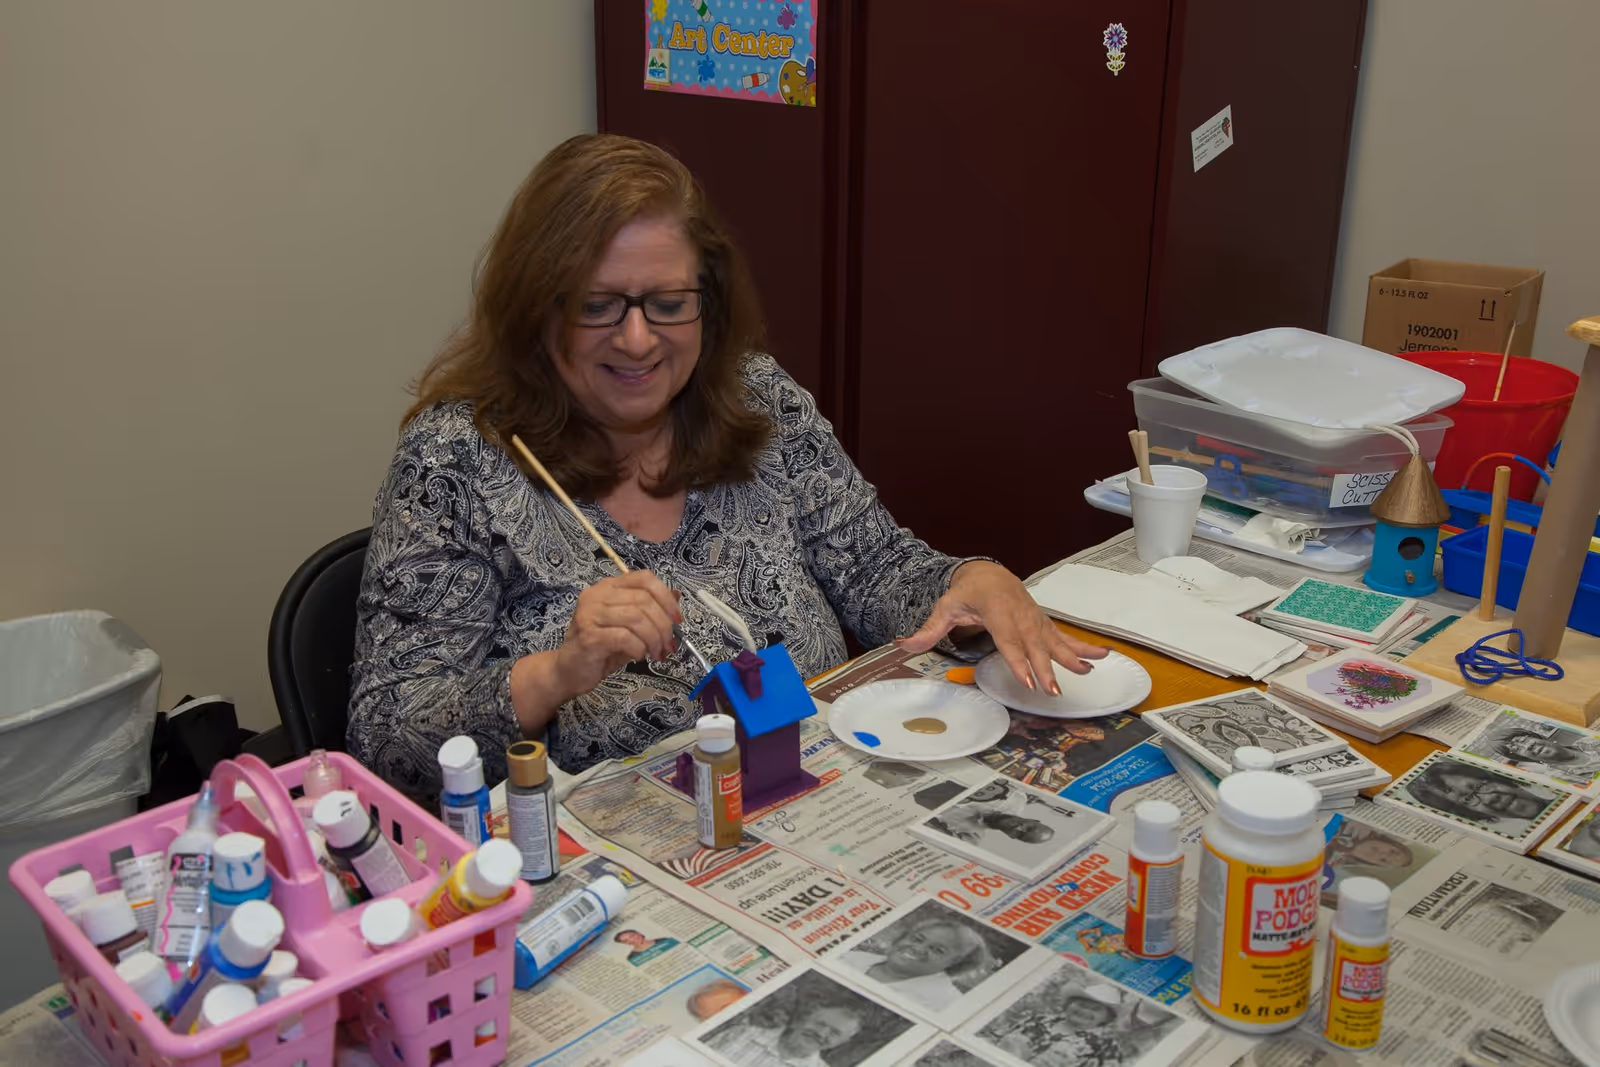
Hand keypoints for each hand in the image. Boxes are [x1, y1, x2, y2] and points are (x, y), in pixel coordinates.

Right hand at [551, 571, 681, 696]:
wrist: (569, 671)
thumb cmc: (601, 648)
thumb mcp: (630, 626)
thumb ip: (650, 609)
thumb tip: (676, 596)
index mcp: (609, 587)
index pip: (645, 578)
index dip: (666, 597)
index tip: (677, 619)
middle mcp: (597, 594)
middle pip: (644, 600)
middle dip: (664, 625)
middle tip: (669, 645)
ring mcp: (590, 613)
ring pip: (637, 618)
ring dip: (654, 639)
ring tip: (655, 653)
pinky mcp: (589, 635)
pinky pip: (625, 637)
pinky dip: (639, 648)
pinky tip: (637, 656)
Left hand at [897, 561, 1107, 694]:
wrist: (988, 572)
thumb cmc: (967, 592)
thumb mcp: (945, 607)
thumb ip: (928, 629)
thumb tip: (903, 645)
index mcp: (996, 609)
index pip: (1008, 638)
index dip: (1018, 659)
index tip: (1027, 679)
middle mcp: (1020, 614)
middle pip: (1034, 644)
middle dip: (1045, 667)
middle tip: (1053, 689)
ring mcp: (1035, 619)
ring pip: (1054, 640)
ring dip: (1071, 657)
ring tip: (1087, 672)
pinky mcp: (1043, 623)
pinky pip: (1064, 637)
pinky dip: (1083, 647)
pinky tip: (1102, 657)